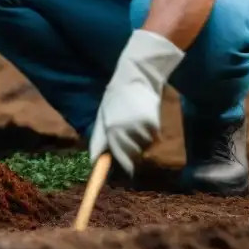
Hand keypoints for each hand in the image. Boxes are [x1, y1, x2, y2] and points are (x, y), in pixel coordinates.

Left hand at [89, 29, 184, 175]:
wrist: (135, 77)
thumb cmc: (115, 97)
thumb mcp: (102, 115)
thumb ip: (99, 138)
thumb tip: (94, 160)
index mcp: (110, 129)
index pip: (118, 155)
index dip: (123, 164)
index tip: (127, 171)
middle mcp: (125, 130)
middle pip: (132, 154)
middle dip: (131, 151)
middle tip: (128, 137)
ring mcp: (140, 127)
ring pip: (143, 145)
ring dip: (140, 140)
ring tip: (133, 122)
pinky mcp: (153, 123)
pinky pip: (152, 136)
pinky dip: (149, 132)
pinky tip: (143, 117)